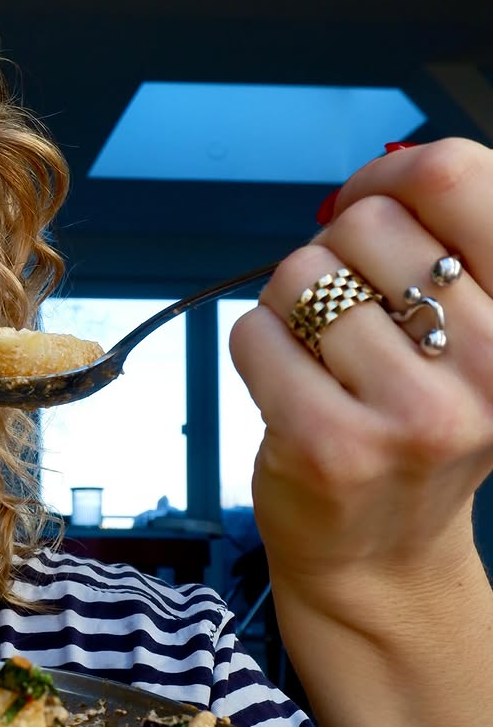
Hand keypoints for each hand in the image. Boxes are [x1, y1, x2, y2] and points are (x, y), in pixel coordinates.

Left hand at [229, 138, 492, 616]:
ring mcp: (415, 413)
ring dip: (292, 307)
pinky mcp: (334, 446)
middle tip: (350, 318)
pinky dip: (258, 348)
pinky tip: (292, 391)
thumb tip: (384, 170)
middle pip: (369, 223)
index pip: (459, 178)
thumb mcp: (470, 332)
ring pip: (304, 275)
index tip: (372, 207)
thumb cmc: (415, 422)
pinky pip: (257, 333)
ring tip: (325, 363)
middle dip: (337, 255)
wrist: (382, 556)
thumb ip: (445, 243)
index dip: (394, 177)